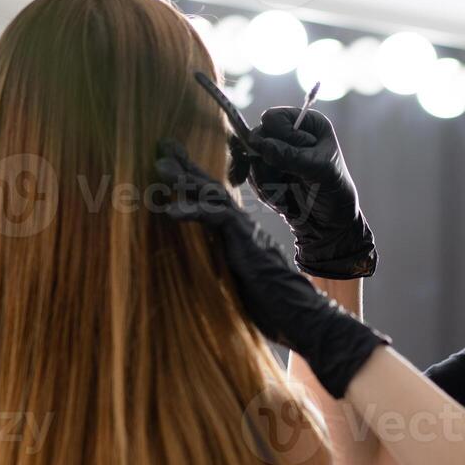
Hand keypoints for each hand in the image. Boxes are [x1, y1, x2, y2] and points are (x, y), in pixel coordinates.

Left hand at [155, 138, 389, 398]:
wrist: (303, 318)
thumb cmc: (275, 308)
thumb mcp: (239, 285)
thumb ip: (224, 269)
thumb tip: (200, 272)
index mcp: (239, 235)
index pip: (213, 203)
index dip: (192, 183)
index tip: (172, 166)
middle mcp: (243, 228)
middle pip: (212, 190)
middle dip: (187, 167)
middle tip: (164, 147)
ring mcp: (246, 233)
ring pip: (214, 196)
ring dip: (186, 180)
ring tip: (161, 167)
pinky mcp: (247, 243)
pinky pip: (218, 219)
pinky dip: (194, 211)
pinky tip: (171, 210)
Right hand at [229, 107, 376, 279]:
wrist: (330, 225)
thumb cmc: (334, 193)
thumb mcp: (319, 171)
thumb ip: (289, 156)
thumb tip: (258, 143)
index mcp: (309, 125)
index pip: (275, 118)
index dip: (278, 136)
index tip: (296, 157)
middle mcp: (290, 136)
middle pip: (257, 138)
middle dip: (268, 163)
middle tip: (286, 180)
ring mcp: (277, 155)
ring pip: (251, 160)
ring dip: (267, 182)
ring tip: (288, 194)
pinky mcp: (268, 174)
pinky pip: (251, 179)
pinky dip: (265, 193)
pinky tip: (283, 201)